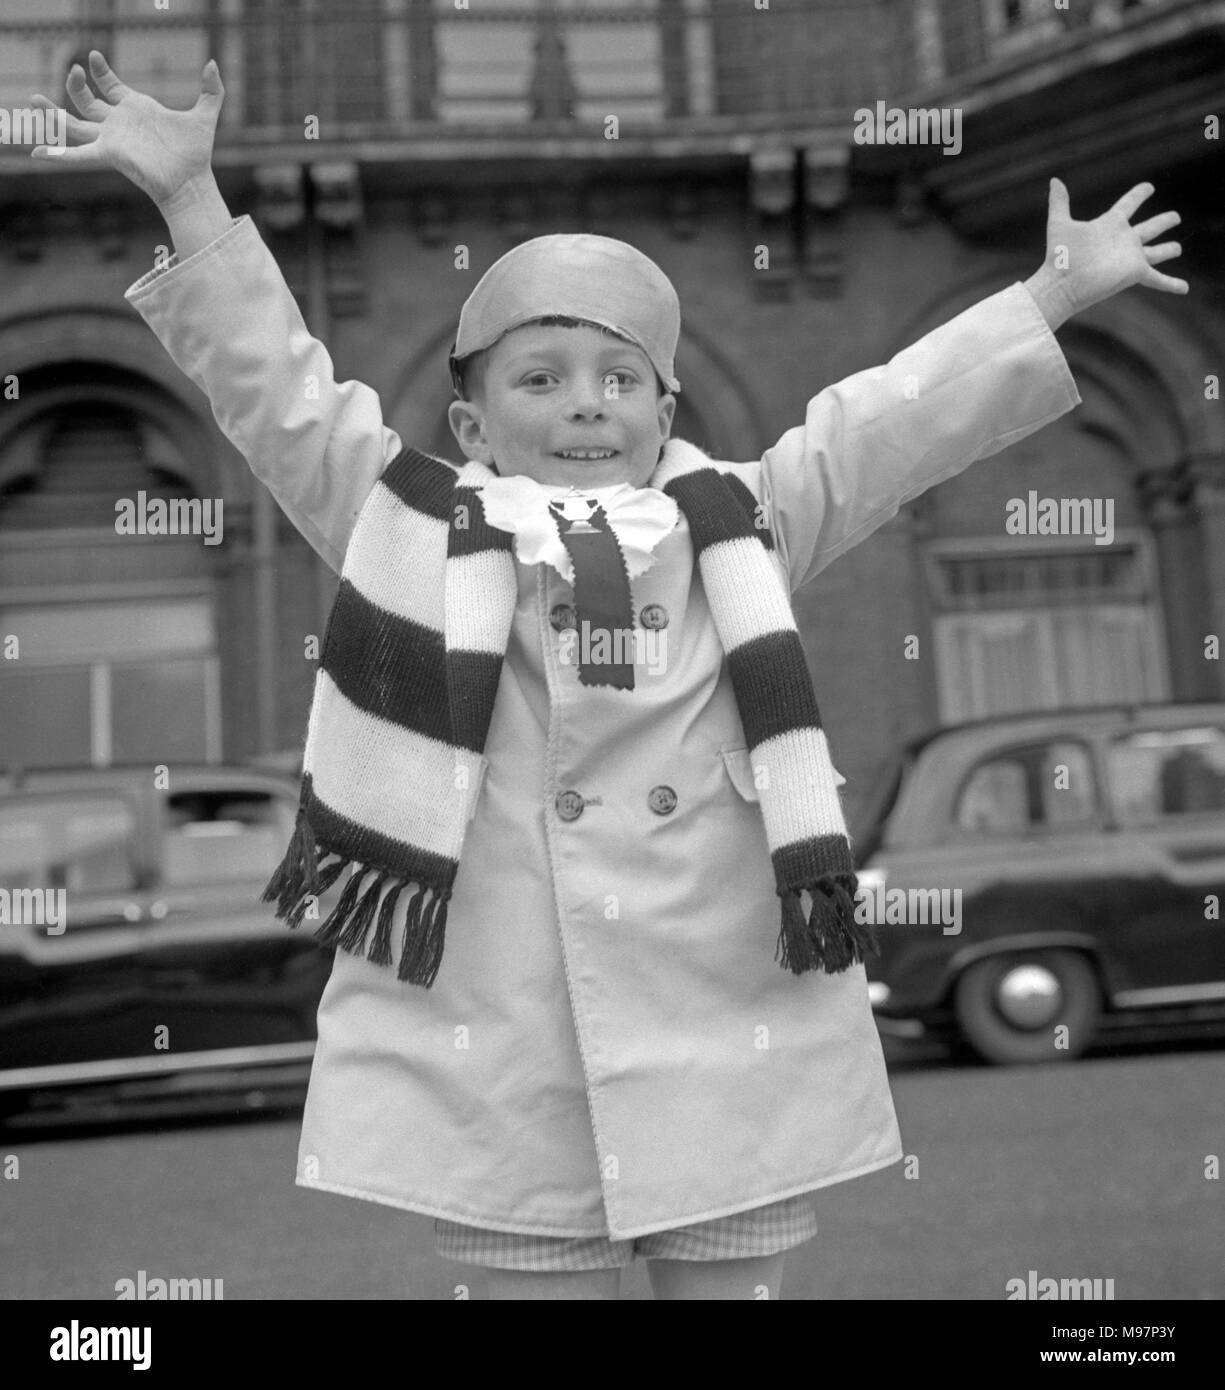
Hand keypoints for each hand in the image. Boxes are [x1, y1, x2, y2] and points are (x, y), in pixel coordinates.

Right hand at [29, 50, 223, 207]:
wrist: (193, 182)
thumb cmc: (197, 154)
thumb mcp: (205, 115)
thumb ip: (212, 89)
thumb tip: (214, 64)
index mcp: (135, 109)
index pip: (110, 86)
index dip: (100, 72)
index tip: (95, 56)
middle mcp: (119, 124)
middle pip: (86, 101)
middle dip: (77, 85)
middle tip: (75, 68)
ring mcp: (111, 139)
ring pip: (74, 124)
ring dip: (53, 113)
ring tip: (33, 99)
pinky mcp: (109, 154)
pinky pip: (78, 154)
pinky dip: (57, 154)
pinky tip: (37, 152)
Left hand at [1027, 178, 1186, 326]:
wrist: (1062, 284)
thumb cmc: (1060, 256)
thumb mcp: (1059, 224)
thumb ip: (1059, 202)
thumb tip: (1054, 180)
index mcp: (1109, 224)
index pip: (1128, 204)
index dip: (1138, 195)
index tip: (1149, 187)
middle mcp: (1123, 240)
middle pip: (1149, 228)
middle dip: (1162, 222)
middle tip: (1175, 217)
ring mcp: (1130, 257)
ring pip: (1156, 252)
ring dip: (1167, 250)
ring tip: (1178, 248)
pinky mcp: (1135, 273)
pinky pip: (1158, 279)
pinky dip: (1172, 284)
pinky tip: (1185, 289)